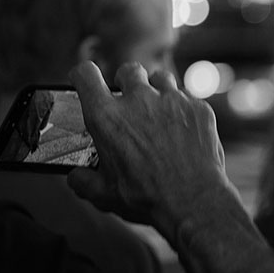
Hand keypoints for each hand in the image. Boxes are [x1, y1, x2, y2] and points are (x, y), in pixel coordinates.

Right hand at [67, 61, 231, 236]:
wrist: (193, 201)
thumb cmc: (146, 198)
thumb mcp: (103, 194)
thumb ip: (83, 180)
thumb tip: (76, 176)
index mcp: (106, 117)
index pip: (85, 75)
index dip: (83, 75)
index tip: (85, 80)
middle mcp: (138, 100)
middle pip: (128, 70)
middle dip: (127, 82)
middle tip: (129, 102)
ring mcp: (171, 100)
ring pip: (160, 78)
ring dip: (156, 91)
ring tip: (158, 113)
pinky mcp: (198, 108)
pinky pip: (187, 98)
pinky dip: (183, 110)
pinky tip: (183, 130)